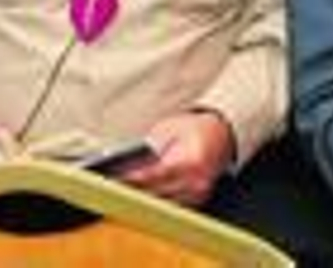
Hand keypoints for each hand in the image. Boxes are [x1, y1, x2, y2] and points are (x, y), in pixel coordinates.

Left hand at [120, 110, 235, 206]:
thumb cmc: (193, 128)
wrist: (220, 134)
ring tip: (121, 191)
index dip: (134, 178)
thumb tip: (130, 160)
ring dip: (143, 198)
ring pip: (164, 202)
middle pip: (158, 192)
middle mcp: (198, 180)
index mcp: (192, 160)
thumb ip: (152, 146)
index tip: (116, 178)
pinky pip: (172, 204)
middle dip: (134, 190)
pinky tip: (140, 195)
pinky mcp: (198, 199)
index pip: (156, 174)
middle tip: (112, 187)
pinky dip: (156, 200)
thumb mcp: (169, 129)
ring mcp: (199, 193)